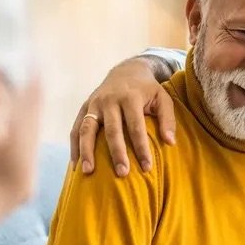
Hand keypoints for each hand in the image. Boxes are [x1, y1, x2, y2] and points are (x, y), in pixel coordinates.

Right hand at [71, 57, 176, 176]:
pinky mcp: (84, 108)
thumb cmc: (147, 90)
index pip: (136, 127)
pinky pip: (75, 128)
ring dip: (86, 151)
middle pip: (112, 130)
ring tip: (88, 172)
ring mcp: (94, 104)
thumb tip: (170, 142)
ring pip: (87, 129)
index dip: (141, 148)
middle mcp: (109, 100)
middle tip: (122, 173)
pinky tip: (75, 165)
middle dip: (116, 153)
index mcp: (130, 97)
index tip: (147, 168)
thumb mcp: (163, 98)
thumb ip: (168, 119)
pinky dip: (74, 147)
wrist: (126, 71)